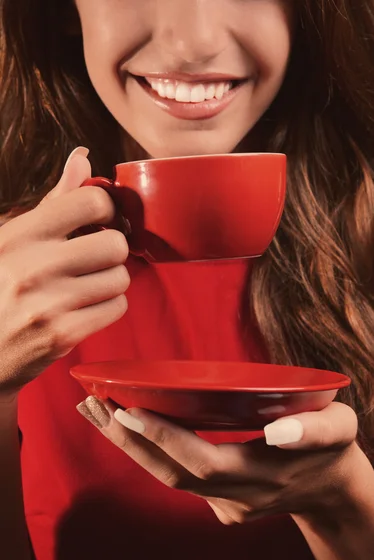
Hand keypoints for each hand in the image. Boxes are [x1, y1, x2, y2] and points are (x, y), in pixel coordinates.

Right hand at [0, 147, 129, 394]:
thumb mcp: (10, 240)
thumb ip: (51, 202)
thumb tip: (83, 157)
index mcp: (19, 235)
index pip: (91, 202)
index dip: (106, 210)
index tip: (102, 221)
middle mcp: (33, 266)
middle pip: (115, 243)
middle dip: (112, 251)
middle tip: (96, 259)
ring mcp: (49, 303)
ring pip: (120, 278)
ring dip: (110, 281)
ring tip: (87, 286)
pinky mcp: (62, 335)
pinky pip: (116, 308)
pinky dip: (107, 307)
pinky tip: (85, 308)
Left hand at [77, 397, 359, 523]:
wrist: (331, 491)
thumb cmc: (334, 450)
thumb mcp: (339, 430)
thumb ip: (315, 430)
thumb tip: (278, 429)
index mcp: (263, 476)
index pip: (203, 462)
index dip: (165, 438)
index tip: (127, 411)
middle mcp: (236, 496)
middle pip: (171, 473)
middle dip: (128, 441)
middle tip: (92, 404)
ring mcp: (224, 503)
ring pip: (167, 476)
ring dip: (128, 446)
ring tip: (95, 411)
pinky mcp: (217, 501)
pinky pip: (174, 475)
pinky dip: (146, 450)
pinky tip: (124, 425)